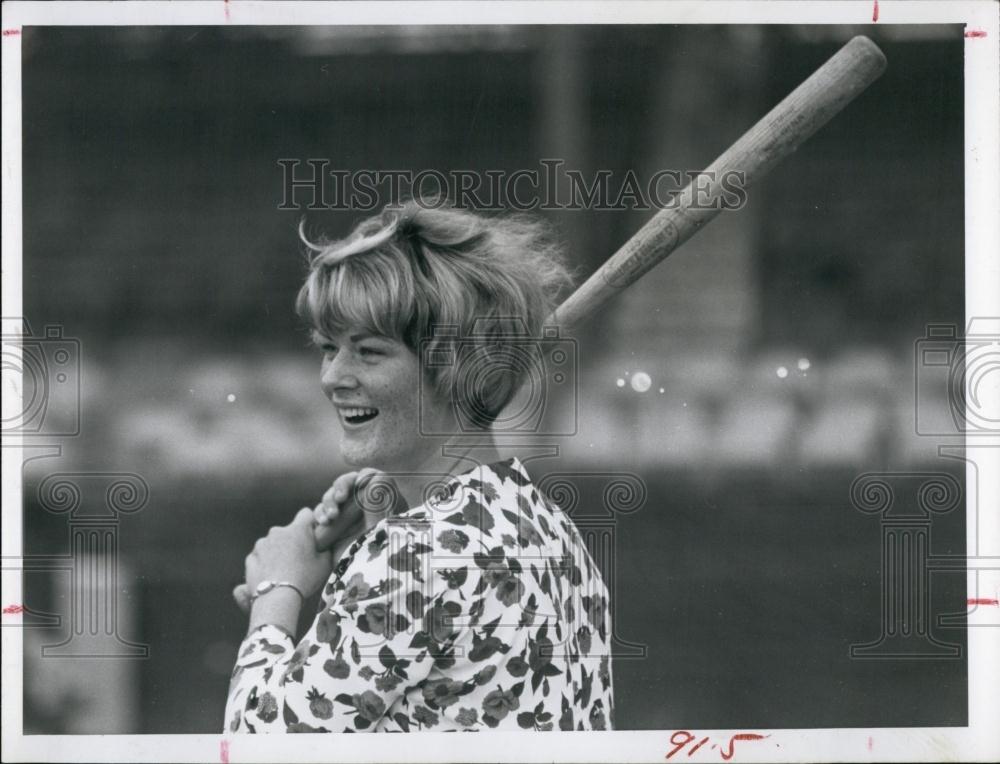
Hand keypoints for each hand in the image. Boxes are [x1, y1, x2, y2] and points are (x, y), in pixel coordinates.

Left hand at [232, 471, 408, 612]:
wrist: (278, 598)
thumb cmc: (305, 579)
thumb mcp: (325, 564)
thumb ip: (325, 549)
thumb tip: (328, 543)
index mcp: (298, 529)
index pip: (306, 514)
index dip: (310, 523)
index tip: (311, 535)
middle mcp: (278, 532)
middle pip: (287, 531)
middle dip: (292, 541)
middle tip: (299, 560)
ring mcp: (262, 544)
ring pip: (272, 543)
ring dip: (277, 552)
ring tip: (284, 572)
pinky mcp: (251, 558)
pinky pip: (260, 557)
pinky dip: (265, 564)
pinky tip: (272, 578)